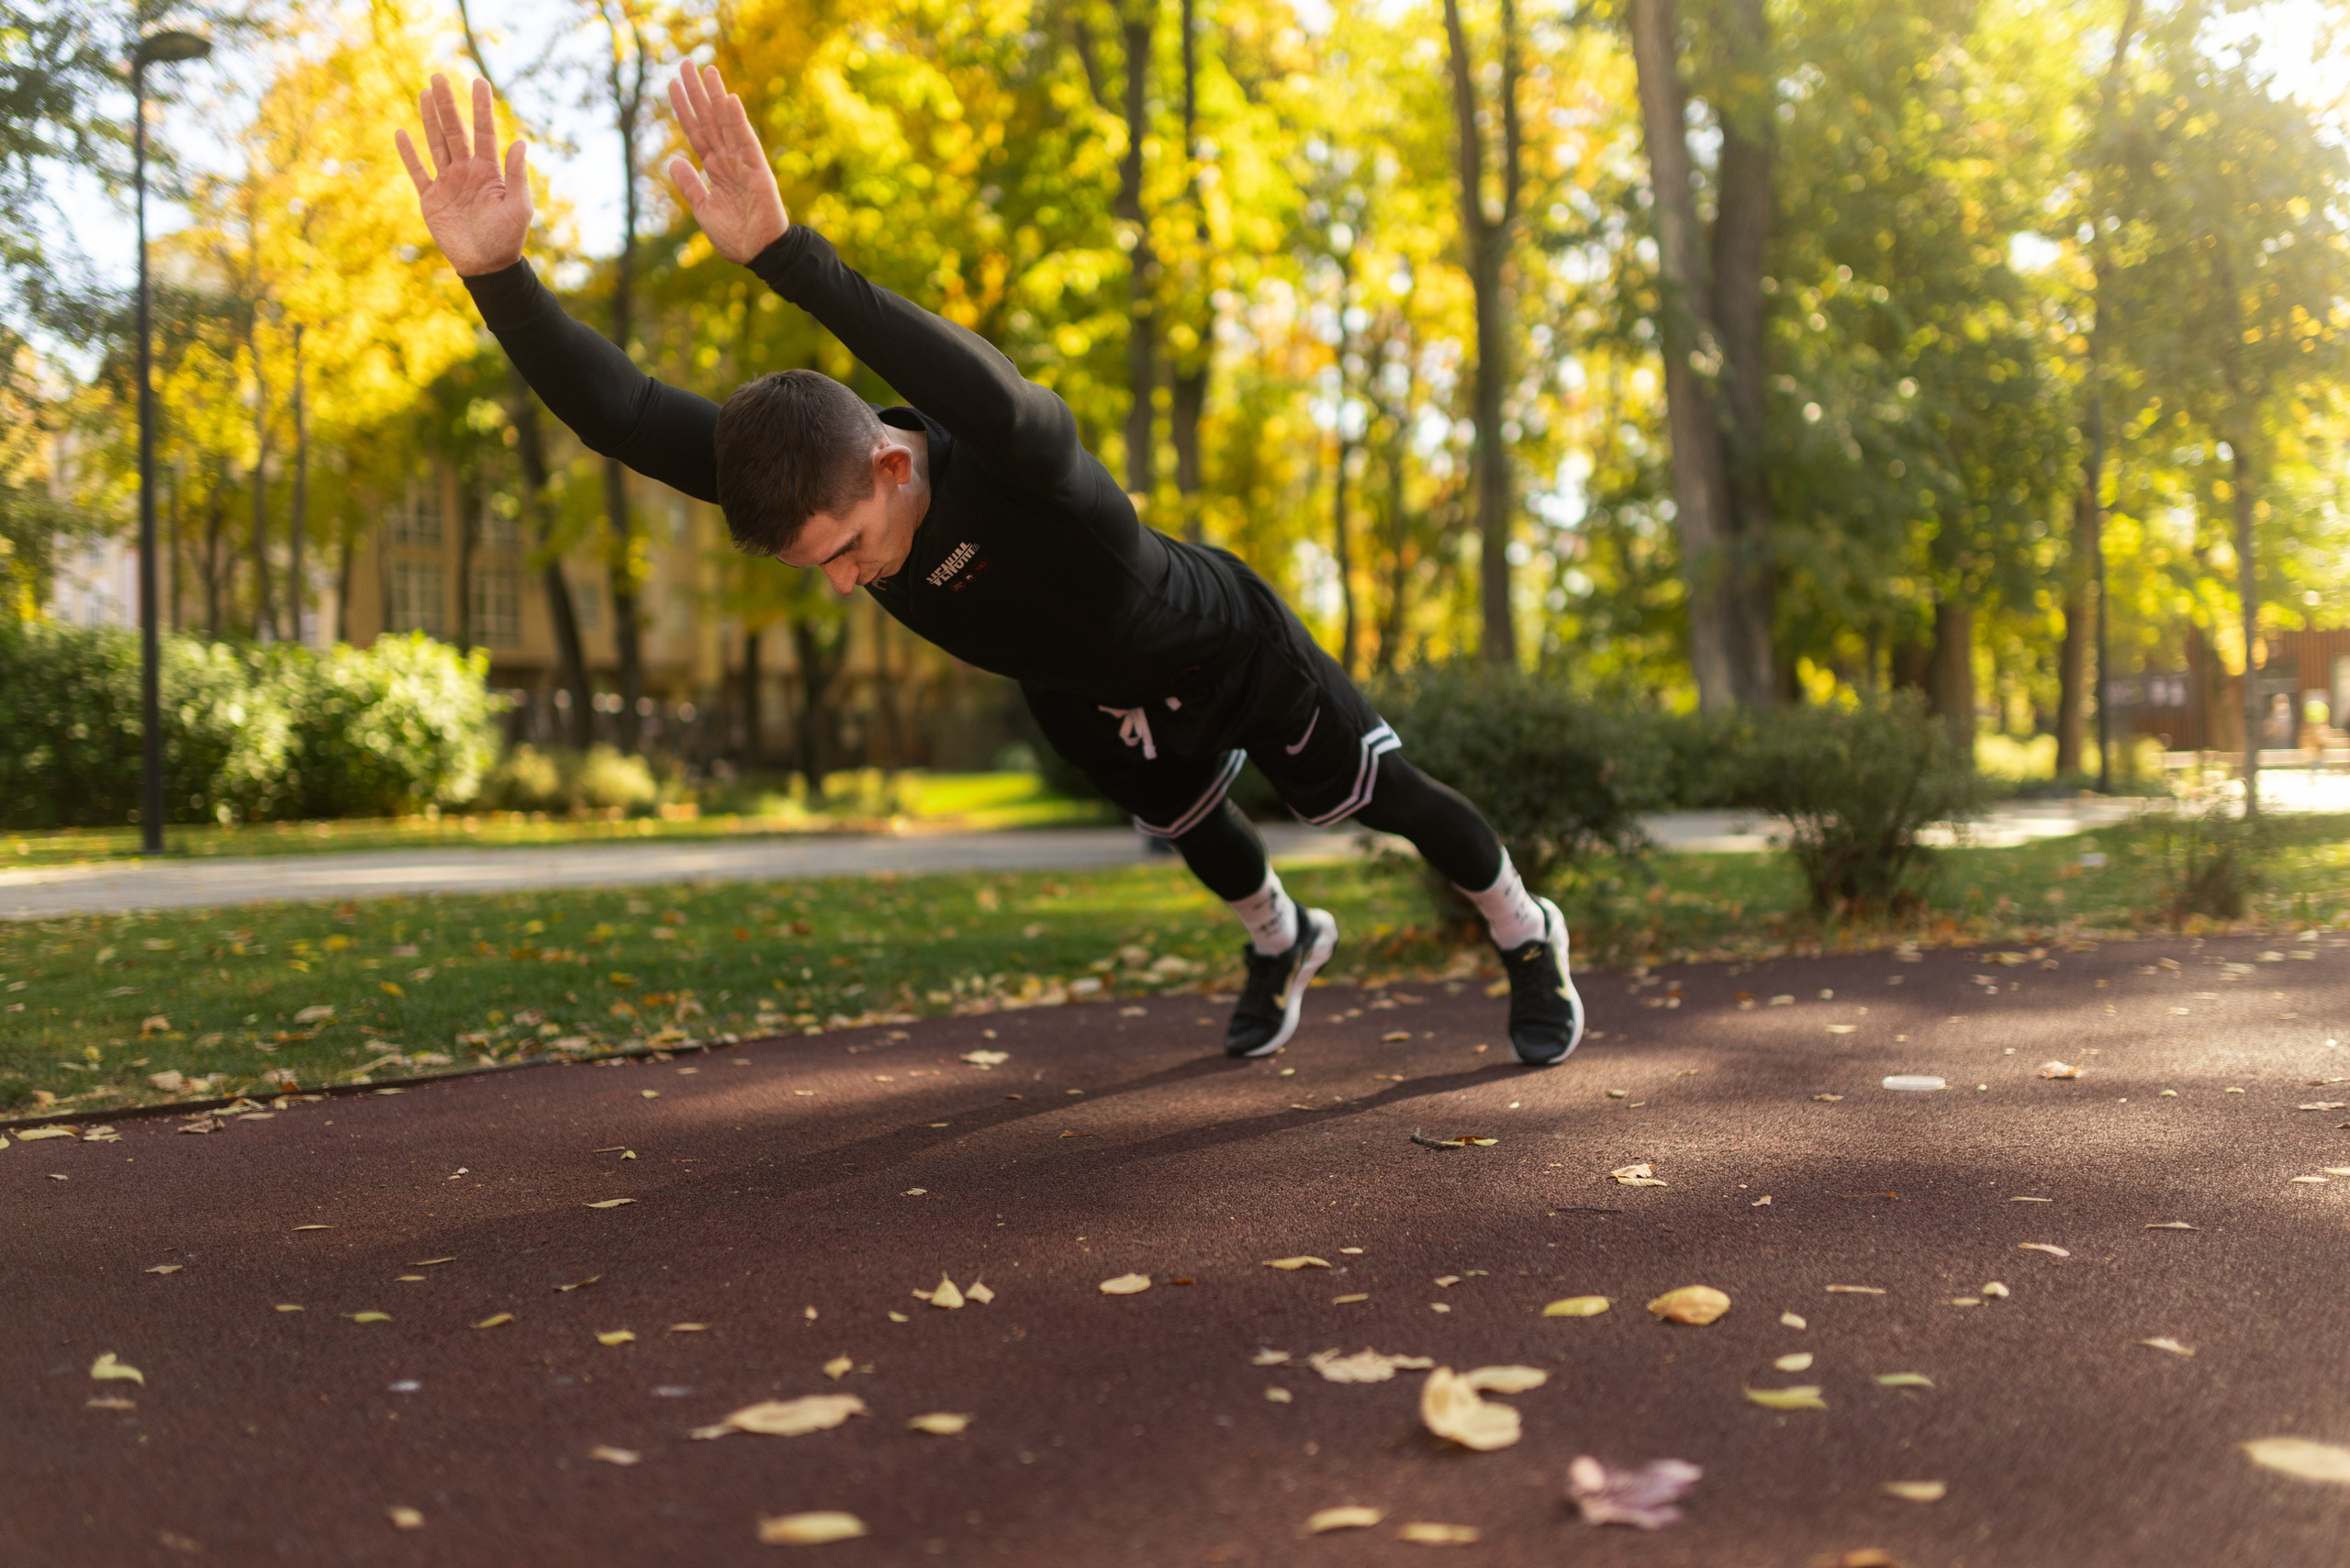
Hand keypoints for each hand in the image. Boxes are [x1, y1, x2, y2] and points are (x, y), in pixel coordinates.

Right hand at [394, 75, 531, 276]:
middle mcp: (467, 171)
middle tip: (438, 76)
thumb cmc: (507, 238)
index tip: (479, 81)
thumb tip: (520, 142)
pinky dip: (410, 154)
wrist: (486, 266)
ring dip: (429, 119)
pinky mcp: (431, 198)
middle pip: (455, 131)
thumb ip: (516, 175)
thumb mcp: (518, 207)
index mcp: (490, 172)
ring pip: (436, 144)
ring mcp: (448, 183)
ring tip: (424, 93)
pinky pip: (418, 172)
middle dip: (447, 104)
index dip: (481, 108)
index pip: (485, 132)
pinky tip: (403, 133)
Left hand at [666, 63, 789, 263]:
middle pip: (708, 119)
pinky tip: (729, 99)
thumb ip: (690, 184)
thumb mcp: (703, 209)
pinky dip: (738, 120)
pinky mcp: (758, 170)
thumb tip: (674, 159)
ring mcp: (743, 162)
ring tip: (706, 69)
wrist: (760, 254)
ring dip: (715, 96)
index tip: (673, 84)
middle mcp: (728, 160)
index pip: (696, 132)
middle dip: (696, 92)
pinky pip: (745, 140)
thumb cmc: (736, 236)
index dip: (684, 108)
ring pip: (725, 123)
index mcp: (714, 169)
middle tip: (684, 62)